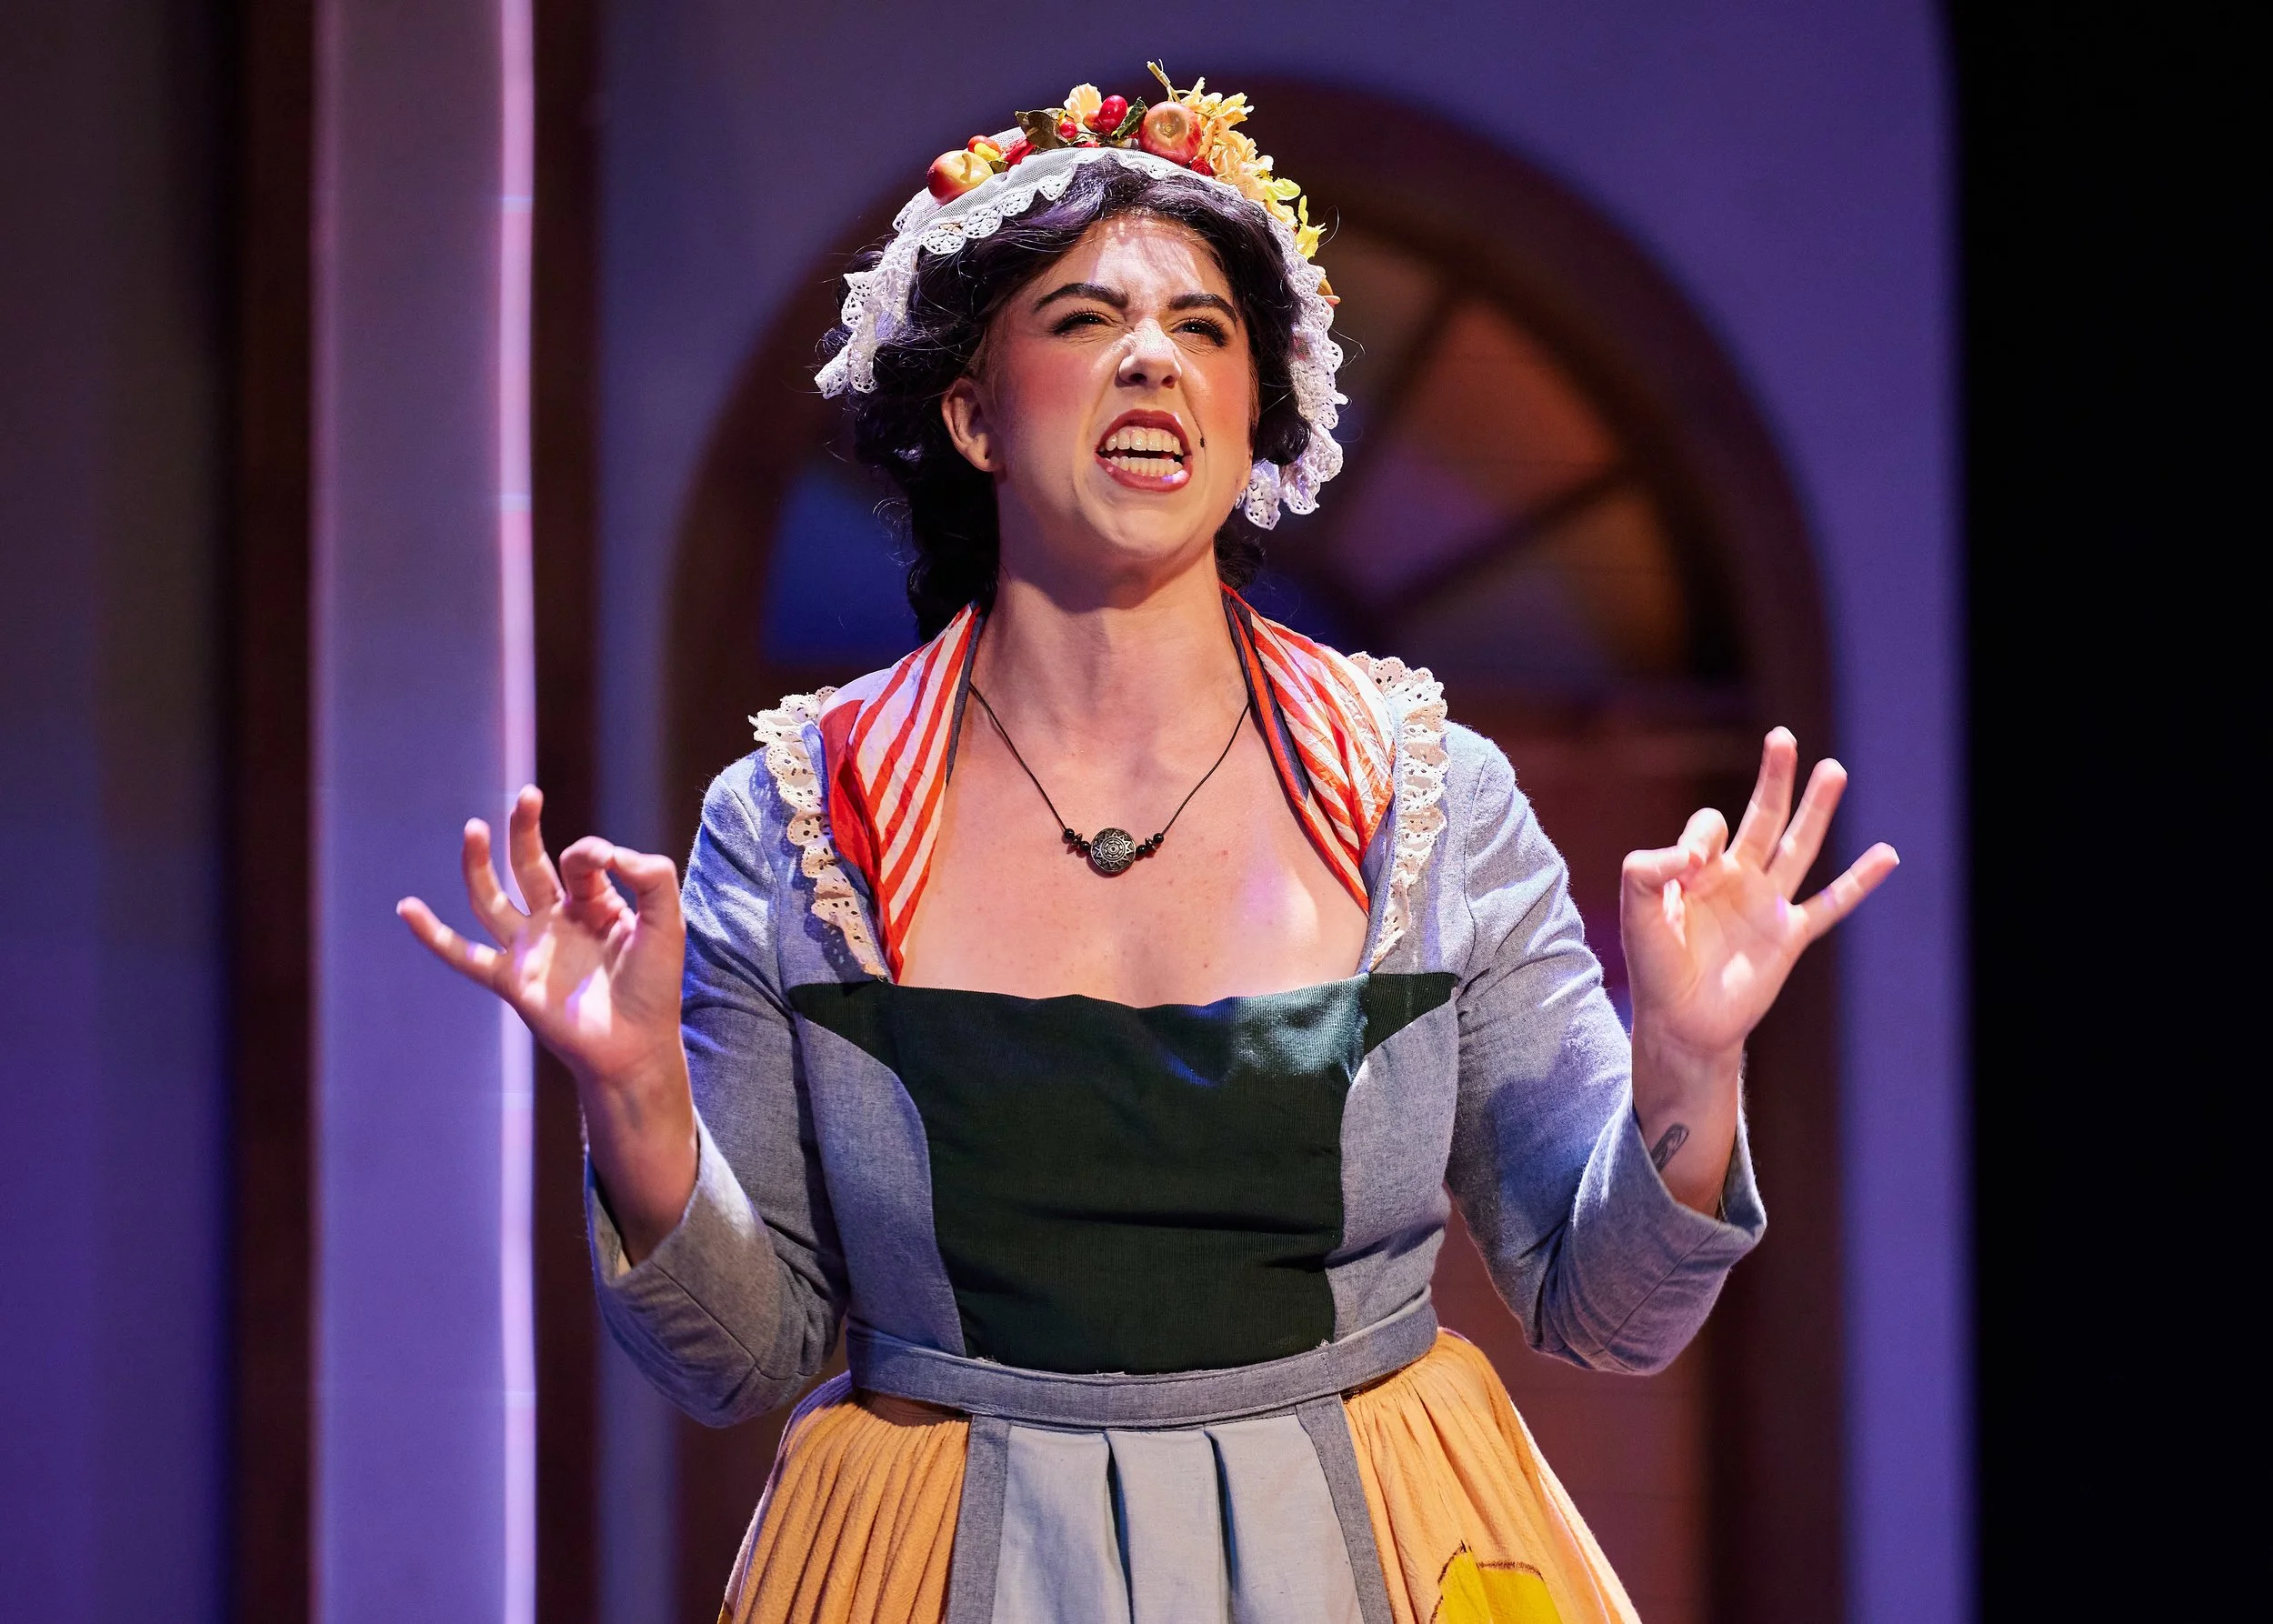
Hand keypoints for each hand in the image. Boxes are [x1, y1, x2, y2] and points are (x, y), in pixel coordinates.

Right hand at [397, 786, 696, 1255]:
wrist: (637, 1047)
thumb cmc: (656, 987)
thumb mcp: (667, 919)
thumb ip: (649, 873)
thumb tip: (602, 850)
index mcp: (596, 905)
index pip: (581, 859)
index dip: (592, 853)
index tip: (608, 863)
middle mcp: (558, 922)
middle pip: (529, 864)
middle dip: (525, 829)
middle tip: (527, 796)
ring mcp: (530, 949)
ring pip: (491, 898)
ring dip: (477, 864)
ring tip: (473, 828)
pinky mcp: (510, 979)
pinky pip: (462, 955)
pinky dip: (432, 934)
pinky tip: (407, 909)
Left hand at [1620, 730, 1897, 1210]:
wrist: (1680, 1022)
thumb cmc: (1653, 966)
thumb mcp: (1635, 908)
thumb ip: (1648, 868)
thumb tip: (1696, 851)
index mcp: (1698, 868)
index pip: (1710, 827)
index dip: (1702, 837)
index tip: (1691, 866)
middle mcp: (1737, 878)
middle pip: (1762, 816)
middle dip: (1774, 778)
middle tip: (1783, 738)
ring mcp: (1767, 905)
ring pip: (1799, 847)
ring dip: (1816, 810)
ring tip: (1833, 770)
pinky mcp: (1789, 936)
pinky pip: (1830, 904)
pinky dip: (1858, 882)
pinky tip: (1886, 855)